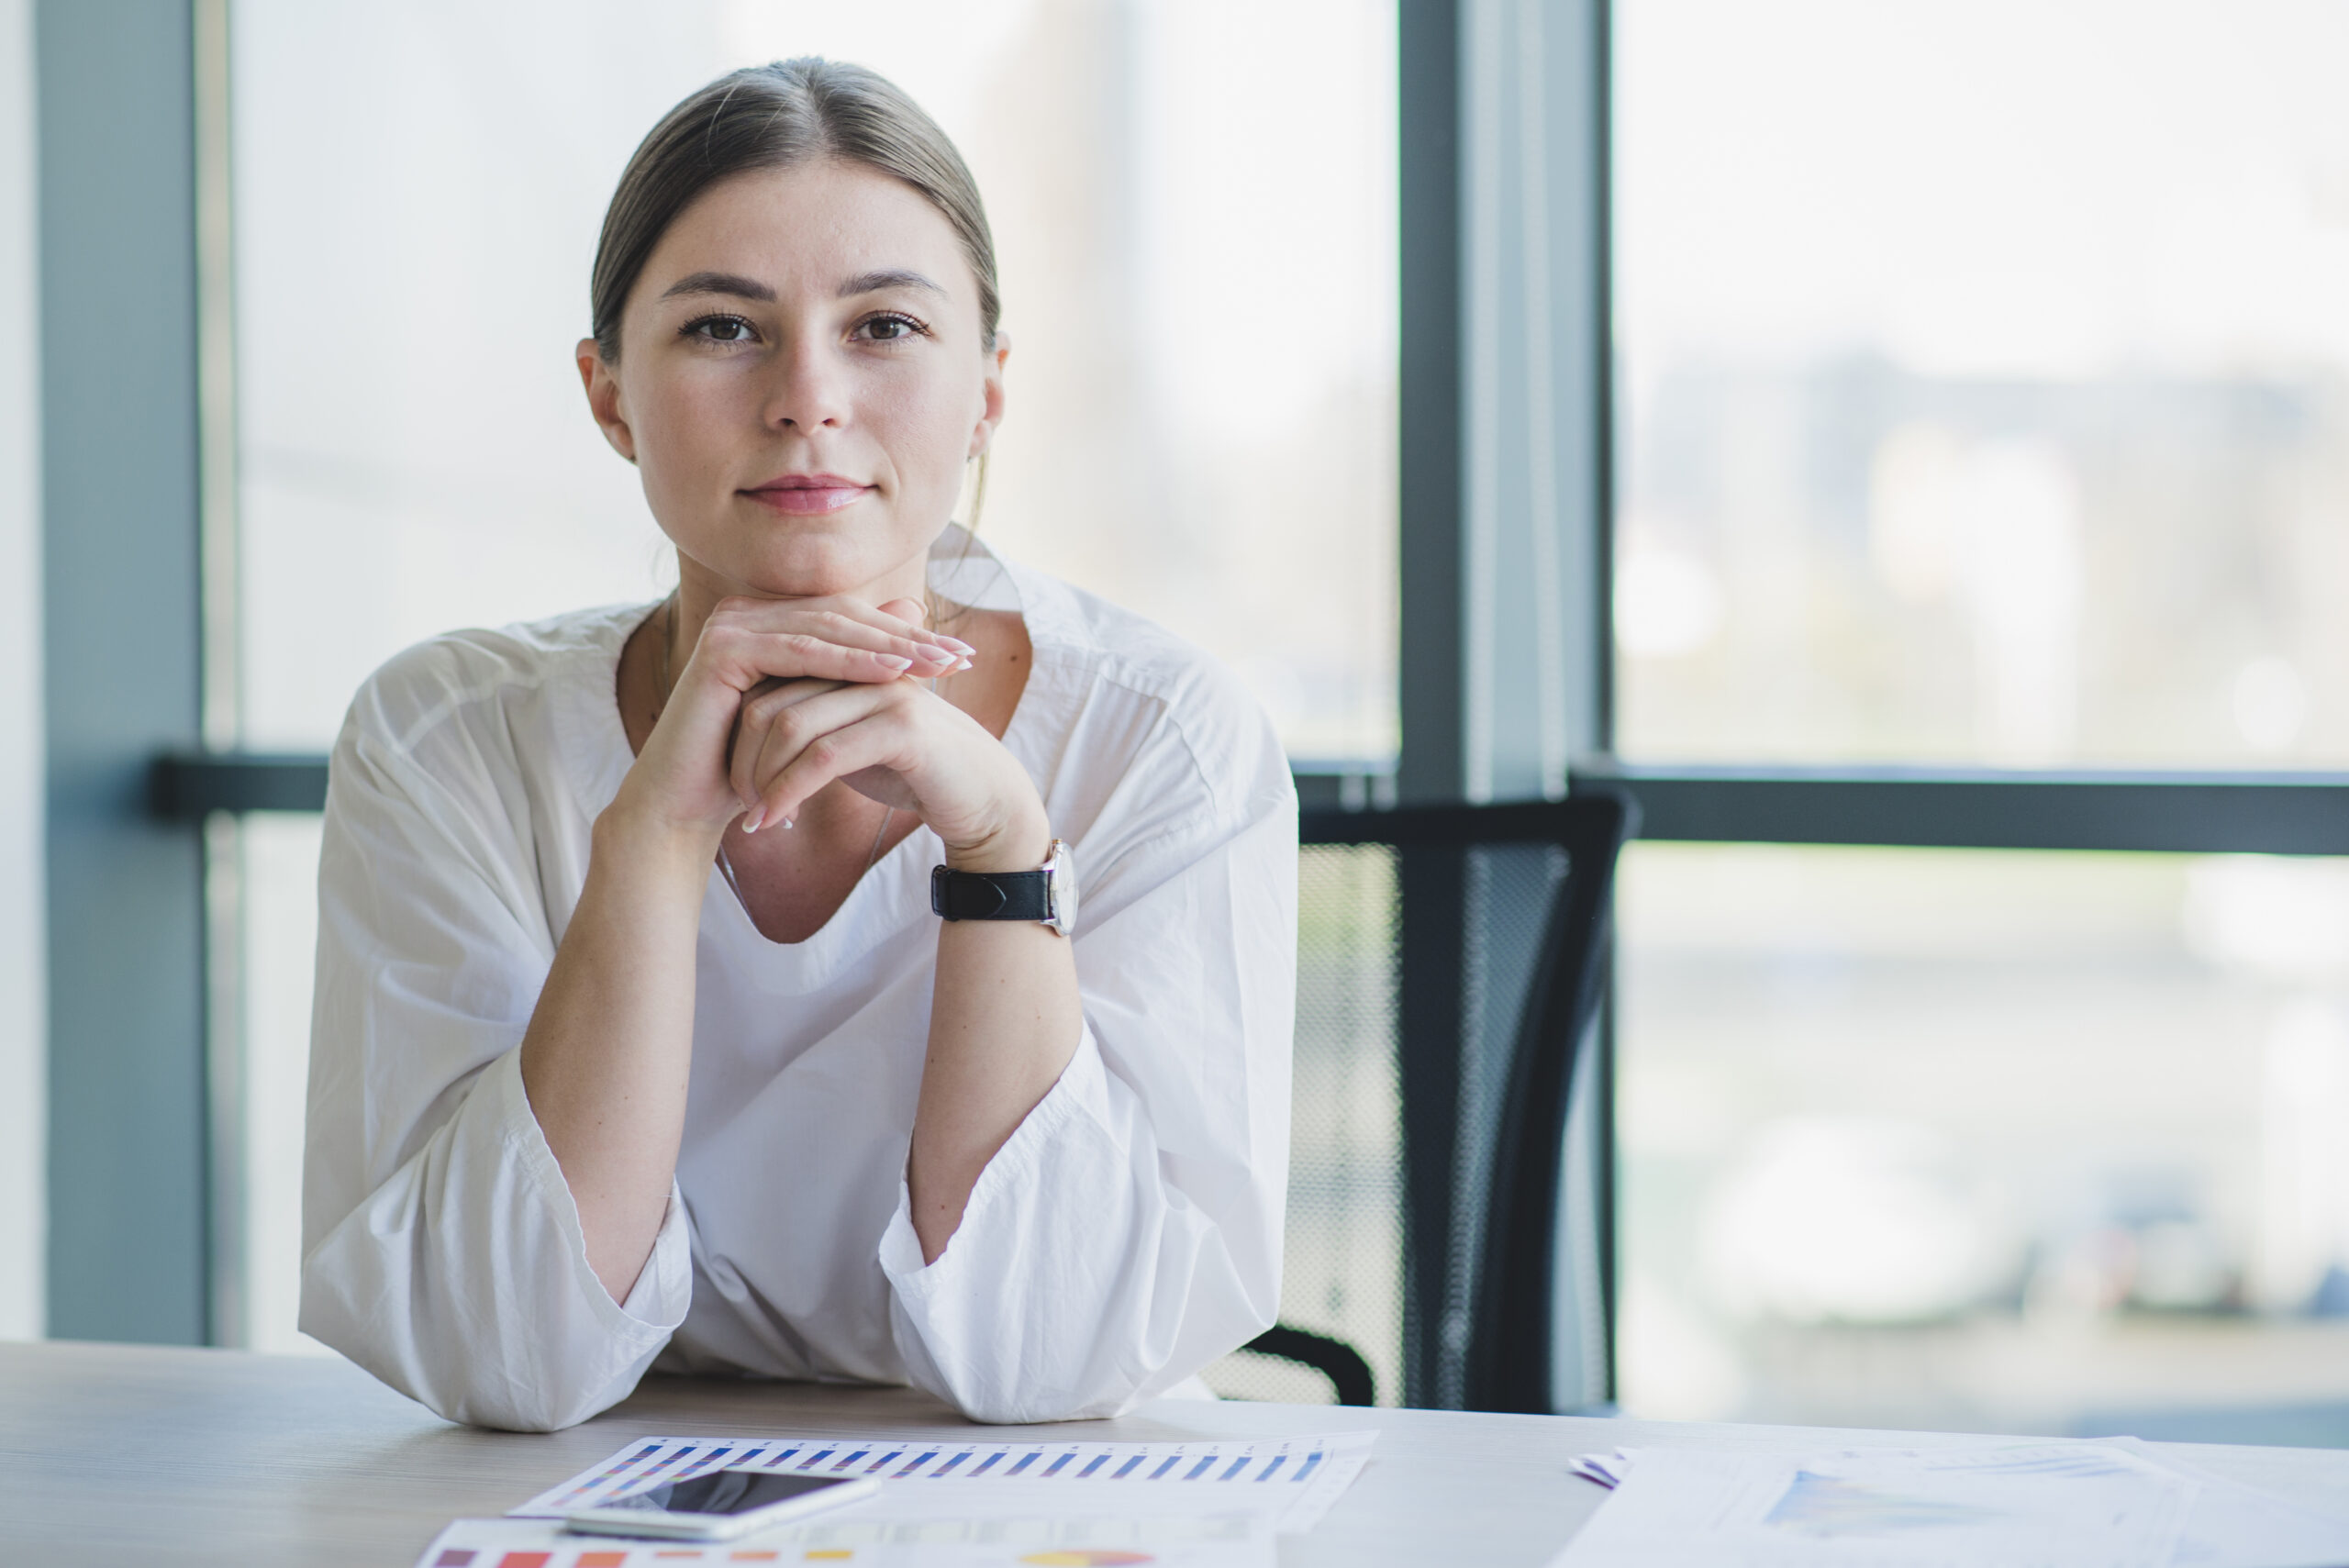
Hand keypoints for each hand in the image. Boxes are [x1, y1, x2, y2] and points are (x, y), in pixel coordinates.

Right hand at [613, 594, 971, 844]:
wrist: (687, 806)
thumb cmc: (751, 765)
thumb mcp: (819, 711)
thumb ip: (855, 663)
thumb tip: (913, 611)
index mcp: (768, 619)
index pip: (851, 619)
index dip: (907, 634)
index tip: (961, 655)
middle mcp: (747, 612)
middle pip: (844, 618)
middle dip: (907, 638)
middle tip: (962, 656)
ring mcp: (732, 624)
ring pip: (829, 631)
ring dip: (890, 648)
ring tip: (939, 665)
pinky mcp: (723, 648)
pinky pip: (801, 652)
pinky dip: (850, 662)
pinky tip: (894, 673)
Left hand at [730, 597, 1048, 870]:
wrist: (987, 800)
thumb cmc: (920, 774)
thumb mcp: (857, 743)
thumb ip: (817, 727)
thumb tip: (756, 730)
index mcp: (851, 665)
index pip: (769, 684)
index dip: (741, 734)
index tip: (734, 783)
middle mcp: (866, 669)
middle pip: (770, 701)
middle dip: (743, 759)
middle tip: (738, 804)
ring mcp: (885, 693)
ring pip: (790, 726)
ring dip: (762, 780)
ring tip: (755, 820)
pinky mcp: (902, 728)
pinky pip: (823, 757)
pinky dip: (788, 792)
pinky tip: (774, 822)